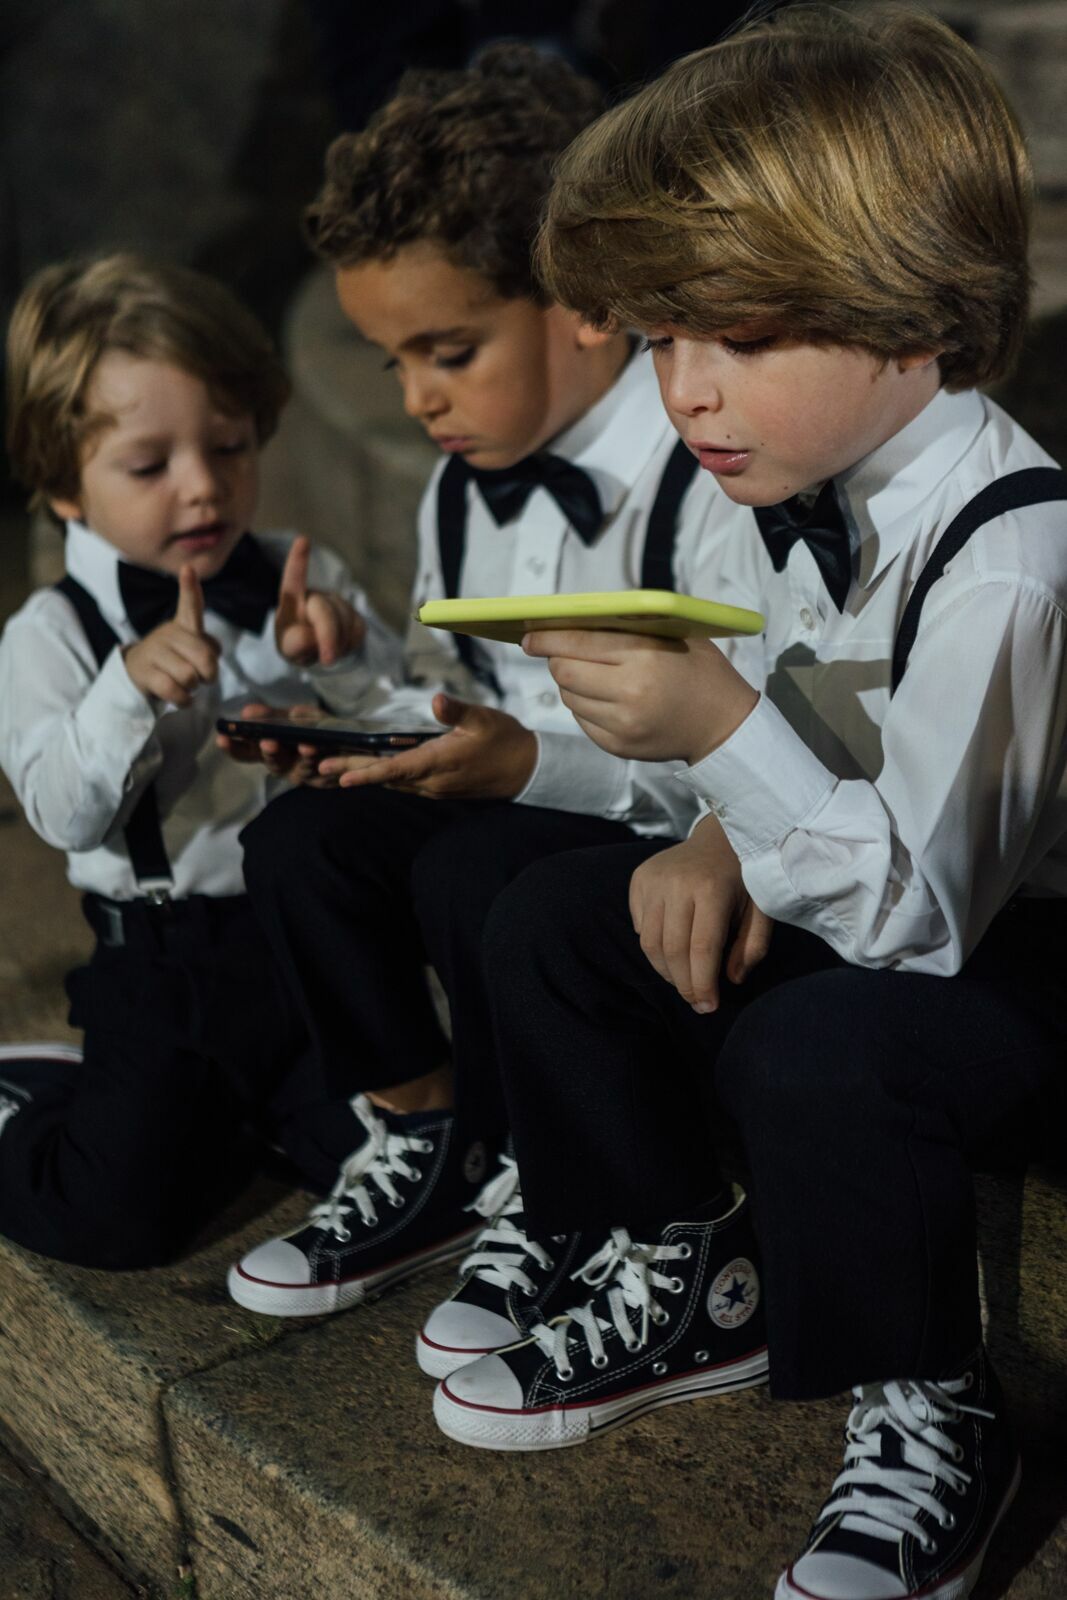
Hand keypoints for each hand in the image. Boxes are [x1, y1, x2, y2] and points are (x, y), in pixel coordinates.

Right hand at [123, 565, 220, 706]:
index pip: (189, 604)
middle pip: (205, 657)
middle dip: (210, 674)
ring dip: (194, 687)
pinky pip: (175, 691)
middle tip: (202, 677)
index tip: (188, 568)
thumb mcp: (191, 647)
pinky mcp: (145, 673)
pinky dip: (184, 700)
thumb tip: (212, 654)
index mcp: (183, 625)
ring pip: (190, 676)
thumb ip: (207, 647)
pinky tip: (181, 697)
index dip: (189, 587)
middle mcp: (168, 634)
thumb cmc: (174, 659)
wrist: (137, 672)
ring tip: (185, 684)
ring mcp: (155, 652)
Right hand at [215, 701, 336, 785]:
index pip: (246, 751)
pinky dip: (316, 759)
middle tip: (267, 742)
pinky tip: (314, 748)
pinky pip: (317, 770)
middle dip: (269, 752)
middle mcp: (283, 763)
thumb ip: (272, 716)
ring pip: (297, 767)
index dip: (233, 747)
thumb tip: (246, 712)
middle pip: (270, 761)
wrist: (350, 741)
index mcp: (271, 748)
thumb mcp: (295, 717)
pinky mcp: (320, 778)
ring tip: (301, 745)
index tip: (221, 738)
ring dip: (300, 756)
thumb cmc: (315, 728)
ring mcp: (301, 772)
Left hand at [274, 535, 365, 666]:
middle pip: (324, 611)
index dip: (298, 560)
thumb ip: (295, 643)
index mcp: (292, 598)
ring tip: (327, 655)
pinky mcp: (354, 615)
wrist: (316, 649)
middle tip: (328, 659)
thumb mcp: (288, 648)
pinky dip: (350, 644)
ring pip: (344, 621)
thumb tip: (313, 637)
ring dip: (338, 644)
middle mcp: (315, 595)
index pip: (294, 578)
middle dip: (328, 636)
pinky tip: (341, 647)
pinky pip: (358, 629)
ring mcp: (337, 603)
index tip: (303, 540)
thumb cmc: (296, 643)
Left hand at [317, 693, 537, 798]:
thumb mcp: (483, 718)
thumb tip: (435, 699)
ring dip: (362, 773)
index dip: (367, 772)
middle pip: (385, 777)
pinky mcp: (437, 786)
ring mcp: (433, 787)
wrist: (526, 770)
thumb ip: (457, 711)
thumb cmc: (505, 740)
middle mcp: (432, 781)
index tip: (340, 775)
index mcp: (439, 763)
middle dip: (351, 770)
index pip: (396, 769)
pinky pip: (402, 783)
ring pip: (391, 781)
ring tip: (330, 766)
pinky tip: (364, 768)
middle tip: (317, 767)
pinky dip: (380, 776)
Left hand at [522, 628, 758, 764]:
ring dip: (570, 682)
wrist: (724, 725)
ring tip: (589, 673)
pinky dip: (584, 705)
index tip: (529, 634)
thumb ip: (631, 624)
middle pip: (563, 672)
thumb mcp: (676, 634)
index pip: (576, 644)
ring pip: (568, 697)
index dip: (546, 638)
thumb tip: (576, 615)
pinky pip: (581, 720)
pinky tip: (603, 697)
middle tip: (556, 651)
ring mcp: (622, 724)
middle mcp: (629, 693)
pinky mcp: (617, 746)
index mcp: (644, 657)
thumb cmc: (701, 670)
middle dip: (554, 658)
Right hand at [629, 814, 772, 1010]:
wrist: (720, 835)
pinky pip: (640, 926)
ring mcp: (654, 879)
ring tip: (683, 980)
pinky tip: (673, 948)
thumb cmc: (745, 877)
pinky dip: (655, 946)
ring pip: (650, 942)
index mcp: (711, 889)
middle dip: (683, 984)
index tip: (709, 1007)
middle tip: (696, 1001)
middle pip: (672, 950)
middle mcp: (677, 883)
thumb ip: (752, 947)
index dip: (703, 984)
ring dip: (665, 971)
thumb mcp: (762, 910)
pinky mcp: (639, 878)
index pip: (701, 949)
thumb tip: (732, 979)